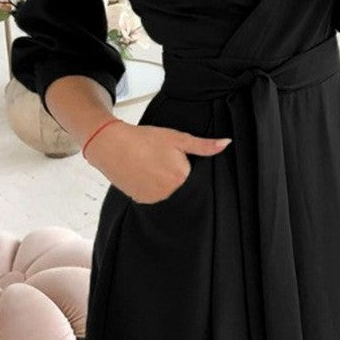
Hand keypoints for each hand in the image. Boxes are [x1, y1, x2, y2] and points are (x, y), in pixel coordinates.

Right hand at [83, 119, 231, 203]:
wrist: (111, 145)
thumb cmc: (144, 139)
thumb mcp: (177, 138)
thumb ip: (203, 145)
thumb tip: (227, 144)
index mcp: (181, 176)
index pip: (192, 174)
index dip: (183, 163)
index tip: (172, 156)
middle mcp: (169, 191)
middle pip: (180, 184)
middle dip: (173, 173)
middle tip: (159, 159)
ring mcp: (155, 198)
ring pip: (167, 191)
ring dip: (162, 181)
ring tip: (149, 165)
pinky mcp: (142, 201)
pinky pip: (154, 196)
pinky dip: (150, 187)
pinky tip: (143, 174)